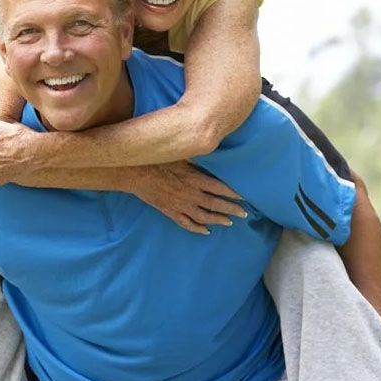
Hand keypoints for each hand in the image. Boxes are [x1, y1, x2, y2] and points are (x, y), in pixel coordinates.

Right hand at [132, 161, 247, 234]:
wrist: (135, 173)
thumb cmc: (157, 160)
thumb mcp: (180, 155)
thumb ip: (197, 157)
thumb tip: (210, 150)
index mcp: (195, 179)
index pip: (220, 188)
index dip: (233, 193)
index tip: (244, 197)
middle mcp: (191, 195)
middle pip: (216, 205)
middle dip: (231, 209)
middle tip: (244, 214)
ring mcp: (181, 206)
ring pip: (204, 217)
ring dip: (218, 220)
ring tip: (229, 222)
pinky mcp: (170, 212)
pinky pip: (186, 223)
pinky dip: (197, 229)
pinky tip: (205, 231)